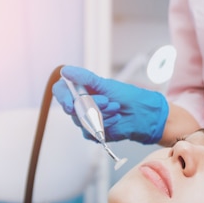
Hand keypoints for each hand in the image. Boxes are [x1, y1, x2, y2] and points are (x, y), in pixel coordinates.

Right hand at [52, 66, 168, 143]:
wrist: (142, 114)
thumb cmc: (127, 96)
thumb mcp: (105, 84)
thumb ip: (84, 78)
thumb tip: (66, 71)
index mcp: (80, 89)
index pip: (61, 91)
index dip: (63, 97)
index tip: (71, 103)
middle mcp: (80, 104)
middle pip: (70, 108)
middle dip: (91, 105)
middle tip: (108, 101)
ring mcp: (85, 119)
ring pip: (81, 121)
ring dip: (101, 114)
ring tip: (116, 109)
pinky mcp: (93, 132)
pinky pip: (90, 131)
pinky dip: (105, 125)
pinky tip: (116, 119)